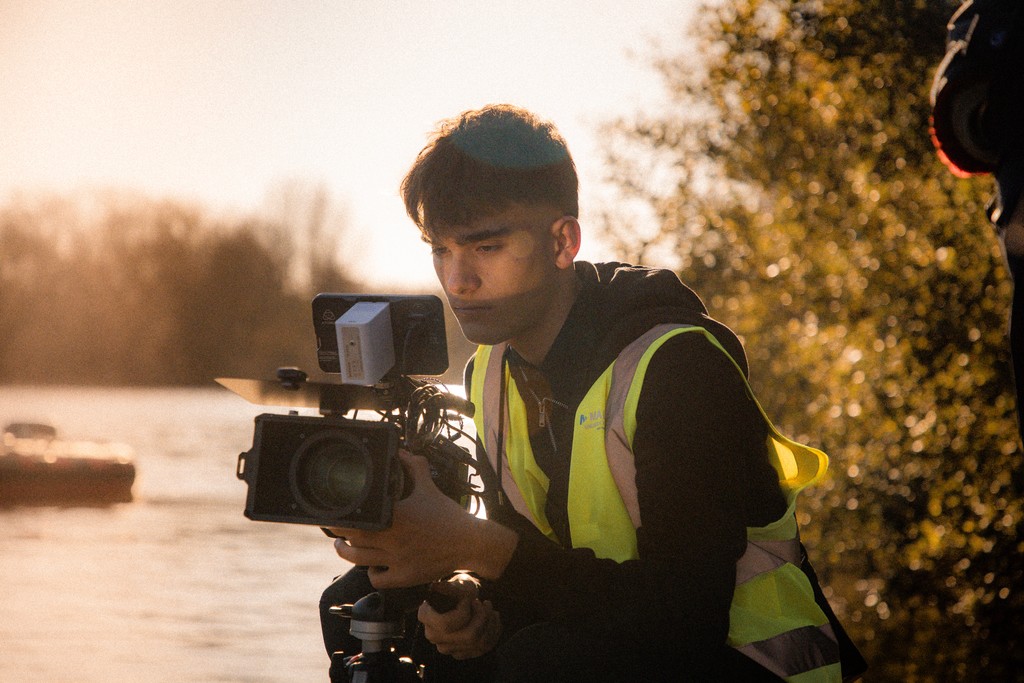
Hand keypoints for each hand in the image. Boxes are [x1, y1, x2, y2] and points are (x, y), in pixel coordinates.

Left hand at [328, 450, 516, 587]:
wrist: (469, 541)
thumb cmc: (448, 515)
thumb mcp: (430, 487)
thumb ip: (414, 467)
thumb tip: (402, 452)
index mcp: (397, 516)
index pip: (359, 518)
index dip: (343, 518)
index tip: (337, 513)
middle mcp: (394, 539)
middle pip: (353, 539)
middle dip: (340, 535)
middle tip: (336, 528)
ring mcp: (398, 560)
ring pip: (360, 561)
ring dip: (347, 553)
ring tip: (342, 547)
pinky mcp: (405, 577)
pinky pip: (378, 580)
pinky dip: (371, 573)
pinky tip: (372, 566)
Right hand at [418, 574, 501, 659]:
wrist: (462, 601)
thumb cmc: (458, 591)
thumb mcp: (455, 586)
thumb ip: (447, 587)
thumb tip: (435, 586)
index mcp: (426, 617)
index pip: (446, 625)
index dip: (463, 612)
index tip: (468, 599)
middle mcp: (433, 636)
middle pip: (469, 636)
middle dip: (482, 617)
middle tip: (485, 603)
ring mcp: (447, 648)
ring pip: (480, 643)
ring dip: (491, 623)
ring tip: (490, 608)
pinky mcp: (461, 653)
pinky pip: (485, 647)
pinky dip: (494, 631)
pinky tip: (493, 618)